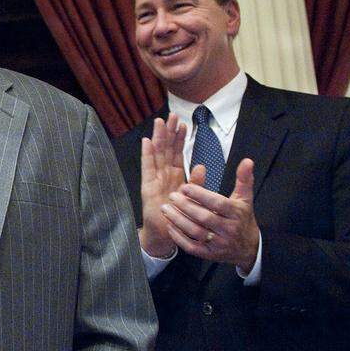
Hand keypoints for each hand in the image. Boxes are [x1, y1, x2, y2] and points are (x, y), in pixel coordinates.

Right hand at [138, 113, 186, 257]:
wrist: (165, 235)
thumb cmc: (179, 217)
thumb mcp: (194, 198)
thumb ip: (197, 182)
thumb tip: (203, 165)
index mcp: (175, 177)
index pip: (177, 153)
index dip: (180, 139)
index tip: (184, 123)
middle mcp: (164, 175)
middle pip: (166, 150)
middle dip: (169, 132)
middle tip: (172, 115)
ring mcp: (154, 180)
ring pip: (157, 154)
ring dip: (158, 138)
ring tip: (160, 122)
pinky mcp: (147, 187)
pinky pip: (147, 168)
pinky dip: (146, 155)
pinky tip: (146, 141)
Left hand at [162, 158, 259, 271]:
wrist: (249, 247)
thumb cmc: (242, 219)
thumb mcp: (245, 198)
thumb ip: (243, 179)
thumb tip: (247, 160)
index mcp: (236, 213)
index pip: (217, 203)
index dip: (200, 195)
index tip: (185, 187)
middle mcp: (228, 229)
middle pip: (204, 218)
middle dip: (186, 206)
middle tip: (171, 196)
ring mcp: (218, 243)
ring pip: (196, 232)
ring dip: (178, 221)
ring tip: (165, 209)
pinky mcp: (209, 254)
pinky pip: (191, 246)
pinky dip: (179, 237)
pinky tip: (169, 225)